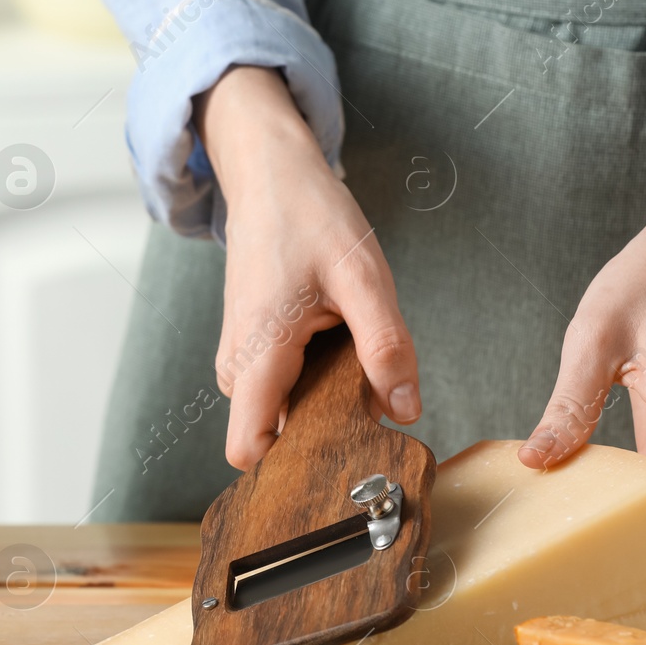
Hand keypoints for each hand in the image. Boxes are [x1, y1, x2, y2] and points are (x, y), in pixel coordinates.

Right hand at [196, 66, 421, 468]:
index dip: (292, 469)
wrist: (271, 175)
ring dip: (328, 400)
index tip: (344, 459)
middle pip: (279, 436)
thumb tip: (405, 411)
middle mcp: (240, 366)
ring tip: (357, 354)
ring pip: (287, 411)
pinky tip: (340, 344)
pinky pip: (288, 387)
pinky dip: (320, 379)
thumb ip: (386, 347)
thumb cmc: (309, 216)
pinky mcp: (254, 350)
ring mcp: (243, 359)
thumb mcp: (363, 277)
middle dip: (327, 429)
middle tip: (372, 392)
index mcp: (257, 355)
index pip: (249, 451)